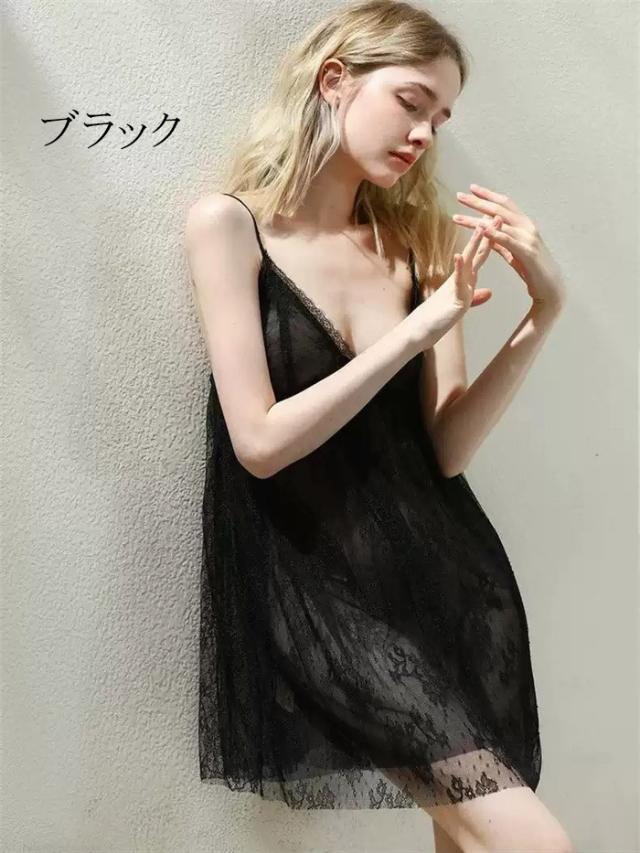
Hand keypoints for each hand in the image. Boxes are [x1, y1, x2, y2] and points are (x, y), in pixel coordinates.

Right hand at [409, 217, 498, 350]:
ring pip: (467, 262)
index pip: (480, 255)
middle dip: (487, 235)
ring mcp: (456, 285)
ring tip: (481, 227)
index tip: (500, 224)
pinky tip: (459, 256)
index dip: (491, 240)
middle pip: (476, 252)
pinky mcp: (452, 297)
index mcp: (465, 278)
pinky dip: (458, 268)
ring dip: (473, 244)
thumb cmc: (440, 316)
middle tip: (496, 215)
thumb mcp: (463, 304)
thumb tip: (489, 292)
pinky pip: (456, 281)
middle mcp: (461, 278)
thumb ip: (475, 296)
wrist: (423, 328)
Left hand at [453, 184, 567, 309]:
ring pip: (499, 223)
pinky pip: (508, 241)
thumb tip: (486, 230)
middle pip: (499, 209)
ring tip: (458, 217)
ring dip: (476, 219)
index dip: (488, 195)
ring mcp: (528, 238)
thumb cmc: (533, 269)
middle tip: (459, 195)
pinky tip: (482, 229)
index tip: (471, 188)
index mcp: (524, 224)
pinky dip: (495, 234)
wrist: (551, 287)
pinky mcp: (527, 252)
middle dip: (477, 201)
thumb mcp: (513, 251)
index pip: (504, 204)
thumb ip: (501, 241)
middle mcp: (527, 227)